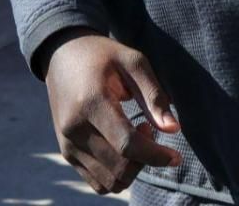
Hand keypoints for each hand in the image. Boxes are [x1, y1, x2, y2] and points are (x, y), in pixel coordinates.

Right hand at [42, 29, 182, 193]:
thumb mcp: (134, 62)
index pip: (127, 144)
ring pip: (109, 182)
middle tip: (150, 129)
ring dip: (132, 169)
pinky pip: (97, 183)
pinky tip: (122, 149)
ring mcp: (67, 144)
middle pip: (120, 168)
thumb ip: (154, 95)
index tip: (176, 156)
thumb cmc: (103, 55)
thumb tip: (173, 130)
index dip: (156, 155)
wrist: (62, 55)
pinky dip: (117, 175)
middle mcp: (74, 129)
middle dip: (146, 159)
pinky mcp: (66, 153)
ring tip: (135, 139)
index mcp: (92, 102)